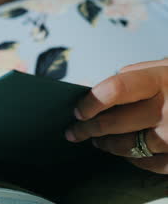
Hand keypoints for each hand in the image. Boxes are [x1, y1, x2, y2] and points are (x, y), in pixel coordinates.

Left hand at [65, 59, 167, 173]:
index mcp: (162, 79)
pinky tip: (125, 152)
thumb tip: (101, 89)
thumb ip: (136, 75)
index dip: (91, 102)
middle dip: (88, 129)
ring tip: (96, 141)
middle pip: (115, 122)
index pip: (116, 89)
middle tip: (74, 132)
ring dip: (107, 145)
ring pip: (128, 146)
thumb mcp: (167, 68)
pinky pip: (149, 163)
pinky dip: (133, 158)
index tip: (77, 110)